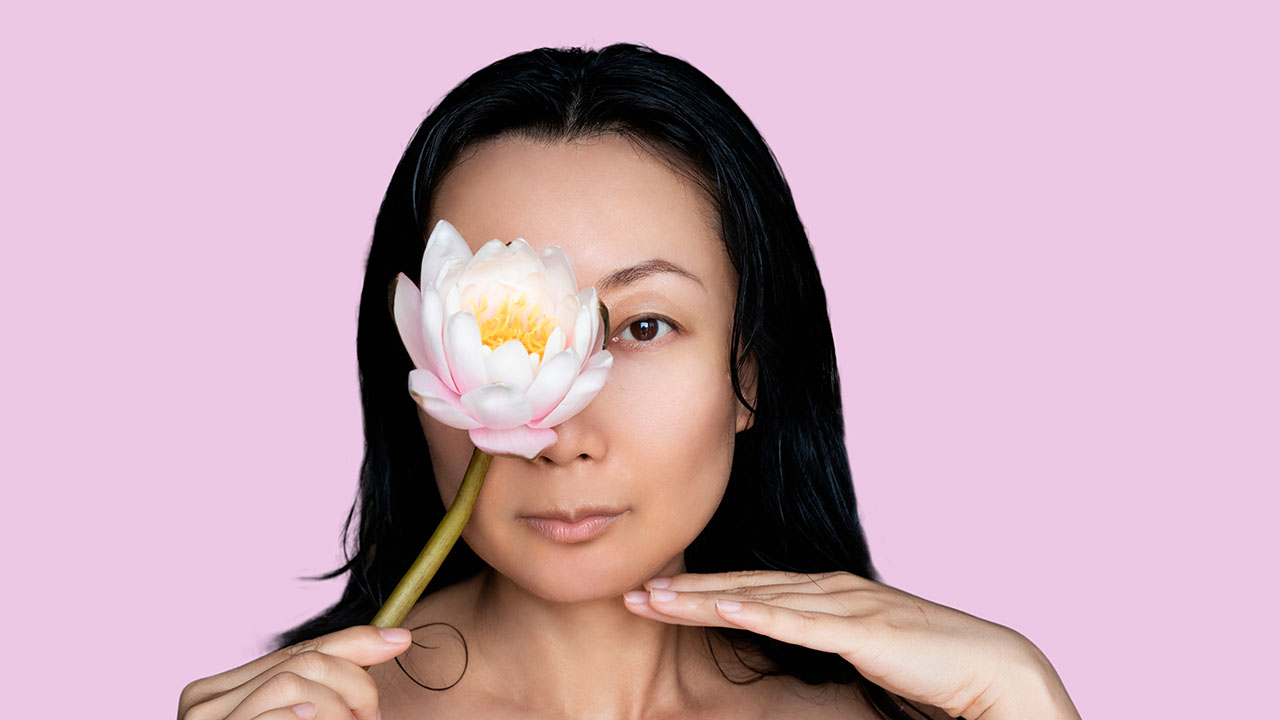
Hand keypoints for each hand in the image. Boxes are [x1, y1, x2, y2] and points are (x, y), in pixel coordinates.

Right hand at [178, 625, 412, 719]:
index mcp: (222, 691)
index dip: (354, 645)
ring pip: (294, 683)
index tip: (399, 642)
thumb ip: (329, 686)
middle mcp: (205, 702)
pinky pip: (273, 717)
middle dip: (352, 683)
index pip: (299, 651)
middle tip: (371, 716)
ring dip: (337, 707)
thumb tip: (395, 637)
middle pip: (302, 662)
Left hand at [622, 570, 1079, 719]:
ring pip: (757, 598)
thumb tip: (790, 646)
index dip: (701, 592)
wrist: (992, 667)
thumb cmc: (930, 665)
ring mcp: (844, 606)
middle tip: (632, 590)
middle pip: (742, 588)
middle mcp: (829, 590)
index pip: (751, 590)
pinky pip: (799, 622)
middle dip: (685, 590)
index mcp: (829, 594)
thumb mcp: (864, 650)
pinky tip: (722, 607)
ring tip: (654, 599)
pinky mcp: (861, 631)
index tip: (654, 593)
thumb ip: (827, 642)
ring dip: (703, 599)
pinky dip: (758, 613)